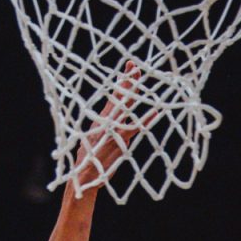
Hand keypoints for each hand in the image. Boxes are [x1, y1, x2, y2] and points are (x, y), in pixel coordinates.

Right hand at [74, 61, 147, 188]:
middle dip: (128, 81)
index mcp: (101, 120)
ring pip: (126, 108)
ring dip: (134, 93)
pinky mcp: (120, 141)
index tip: (128, 69)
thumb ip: (98, 131)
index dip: (122, 83)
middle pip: (120, 97)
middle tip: (134, 66)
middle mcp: (107, 121)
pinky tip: (155, 113)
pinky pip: (135, 128)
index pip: (114, 97)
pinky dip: (145, 121)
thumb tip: (102, 127)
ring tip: (140, 79)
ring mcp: (114, 130)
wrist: (85, 175)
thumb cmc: (87, 161)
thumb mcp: (90, 141)